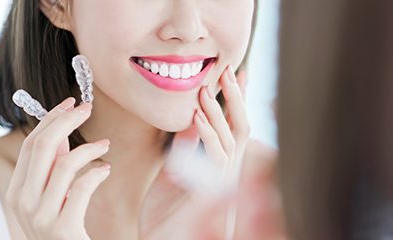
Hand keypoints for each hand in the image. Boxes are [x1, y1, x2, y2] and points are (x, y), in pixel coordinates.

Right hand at [5, 98, 109, 239]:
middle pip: (42, 147)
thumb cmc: (62, 227)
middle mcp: (22, 202)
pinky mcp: (63, 227)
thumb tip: (62, 132)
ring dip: (90, 148)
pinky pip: (82, 186)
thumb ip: (52, 167)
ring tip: (105, 146)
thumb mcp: (50, 195)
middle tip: (87, 108)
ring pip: (65, 163)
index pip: (30, 145)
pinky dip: (97, 173)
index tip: (69, 103)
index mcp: (16, 191)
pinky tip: (106, 170)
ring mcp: (40, 216)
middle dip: (66, 121)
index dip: (50, 119)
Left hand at [140, 65, 250, 239]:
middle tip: (227, 70)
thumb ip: (185, 148)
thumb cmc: (165, 212)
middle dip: (235, 99)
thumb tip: (191, 119)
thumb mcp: (173, 172)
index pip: (230, 125)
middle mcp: (224, 171)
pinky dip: (207, 135)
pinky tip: (196, 116)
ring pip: (230, 140)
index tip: (232, 73)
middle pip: (240, 128)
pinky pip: (215, 159)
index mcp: (215, 165)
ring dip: (217, 112)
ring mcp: (220, 182)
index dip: (234, 100)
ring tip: (205, 89)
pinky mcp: (210, 193)